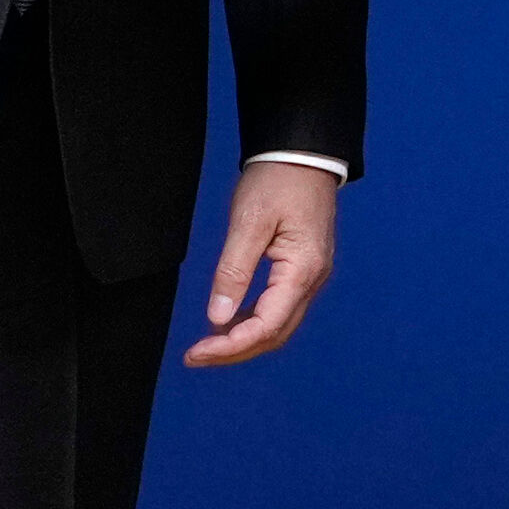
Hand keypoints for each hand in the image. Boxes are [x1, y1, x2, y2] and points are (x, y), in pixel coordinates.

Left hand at [186, 161, 337, 366]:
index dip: (231, 346)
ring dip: (244, 340)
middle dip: (235, 351)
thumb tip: (218, 317)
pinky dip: (252, 322)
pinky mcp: (301, 269)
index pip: (267, 327)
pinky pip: (278, 308)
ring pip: (277, 325)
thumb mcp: (250, 222)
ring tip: (207, 345)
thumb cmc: (278, 180)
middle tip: (196, 356)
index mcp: (302, 271)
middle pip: (274, 334)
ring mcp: (309, 276)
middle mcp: (312, 281)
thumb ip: (234, 270)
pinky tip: (229, 322)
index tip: (198, 352)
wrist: (302, 152)